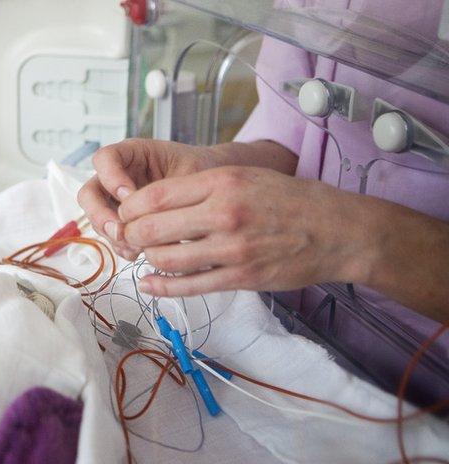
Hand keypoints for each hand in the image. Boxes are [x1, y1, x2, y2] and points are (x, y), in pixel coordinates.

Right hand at [78, 139, 219, 256]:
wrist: (213, 187)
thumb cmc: (200, 171)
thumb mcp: (187, 174)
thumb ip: (166, 193)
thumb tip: (146, 220)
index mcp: (132, 154)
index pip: (104, 159)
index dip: (111, 178)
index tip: (130, 196)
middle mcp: (117, 177)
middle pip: (89, 193)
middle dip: (101, 215)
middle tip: (121, 231)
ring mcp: (115, 201)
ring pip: (96, 218)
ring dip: (111, 235)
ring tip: (136, 247)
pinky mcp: (122, 221)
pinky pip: (110, 235)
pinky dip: (120, 246)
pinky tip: (139, 252)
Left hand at [117, 166, 371, 296]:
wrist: (338, 230)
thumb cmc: (288, 200)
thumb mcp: (243, 176)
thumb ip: (199, 187)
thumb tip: (149, 202)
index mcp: (222, 182)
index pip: (153, 196)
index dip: (129, 208)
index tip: (125, 213)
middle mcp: (225, 213)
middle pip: (152, 228)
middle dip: (132, 235)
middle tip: (130, 237)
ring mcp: (233, 248)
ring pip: (166, 259)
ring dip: (148, 259)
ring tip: (146, 255)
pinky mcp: (240, 277)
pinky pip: (188, 286)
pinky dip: (161, 287)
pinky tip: (149, 283)